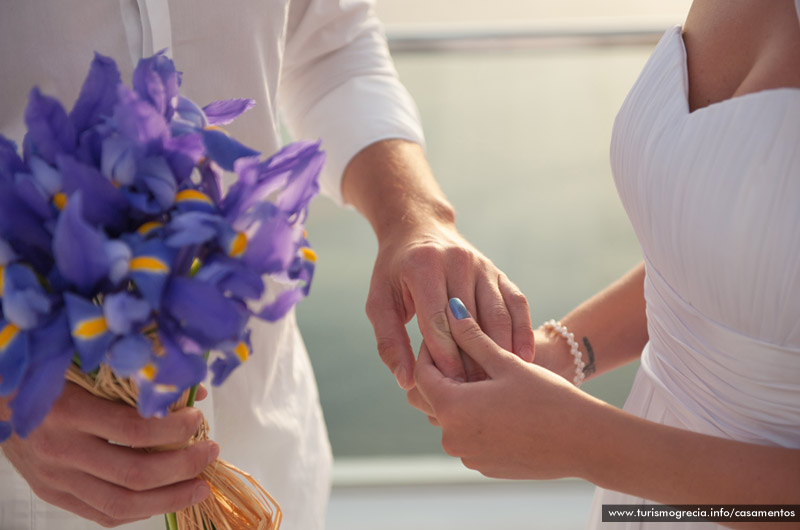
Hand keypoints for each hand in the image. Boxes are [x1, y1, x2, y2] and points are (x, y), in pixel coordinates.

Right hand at [1, 383, 215, 526]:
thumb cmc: (48, 375)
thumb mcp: (87, 367)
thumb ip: (137, 380)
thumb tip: (194, 391)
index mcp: (71, 411)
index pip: (135, 430)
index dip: (174, 429)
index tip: (198, 419)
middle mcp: (62, 450)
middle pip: (135, 472)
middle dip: (183, 466)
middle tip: (210, 452)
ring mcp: (56, 479)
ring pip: (121, 503)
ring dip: (170, 498)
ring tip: (200, 486)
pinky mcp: (53, 494)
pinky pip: (101, 514)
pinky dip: (139, 511)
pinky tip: (165, 499)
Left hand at [341, 139, 533, 390]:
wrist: (420, 227)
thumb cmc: (394, 272)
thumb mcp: (380, 302)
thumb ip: (389, 342)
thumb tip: (406, 382)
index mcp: (424, 267)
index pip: (437, 319)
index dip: (444, 355)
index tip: (449, 387)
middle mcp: (457, 262)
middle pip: (471, 321)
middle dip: (473, 359)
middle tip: (477, 395)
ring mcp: (482, 265)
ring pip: (497, 314)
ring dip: (501, 351)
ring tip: (500, 385)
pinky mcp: (498, 272)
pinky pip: (515, 303)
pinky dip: (522, 331)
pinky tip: (524, 359)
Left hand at [412, 300, 599, 479]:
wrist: (584, 441)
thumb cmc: (547, 397)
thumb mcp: (506, 362)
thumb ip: (472, 337)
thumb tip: (451, 309)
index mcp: (452, 409)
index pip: (422, 373)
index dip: (431, 349)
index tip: (446, 333)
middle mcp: (452, 437)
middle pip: (429, 398)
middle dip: (440, 374)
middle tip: (461, 352)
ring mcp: (467, 456)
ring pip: (449, 418)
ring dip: (458, 397)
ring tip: (482, 375)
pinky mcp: (483, 466)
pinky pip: (467, 437)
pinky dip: (474, 419)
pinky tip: (497, 403)